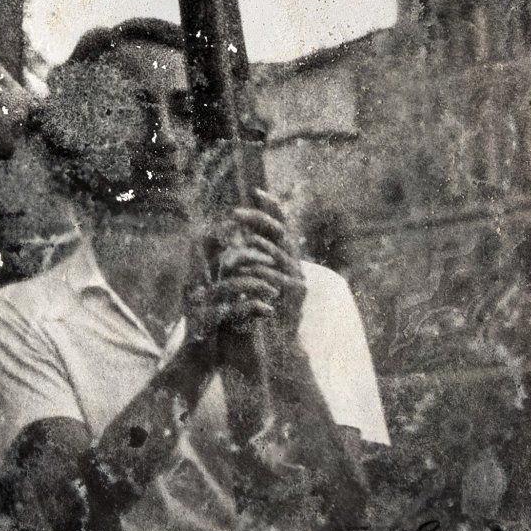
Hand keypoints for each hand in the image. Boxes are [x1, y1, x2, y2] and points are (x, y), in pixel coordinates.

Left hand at [214, 196, 306, 330]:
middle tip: (235, 212)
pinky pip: (280, 278)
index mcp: (283, 253)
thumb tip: (232, 225)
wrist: (274, 340)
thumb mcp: (251, 272)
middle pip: (281, 231)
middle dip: (259, 218)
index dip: (271, 205)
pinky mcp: (298, 294)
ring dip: (262, 244)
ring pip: (281, 253)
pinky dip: (264, 270)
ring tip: (246, 237)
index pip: (280, 222)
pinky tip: (249, 266)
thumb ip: (247, 251)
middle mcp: (293, 261)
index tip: (255, 190)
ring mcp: (298, 276)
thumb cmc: (257, 303)